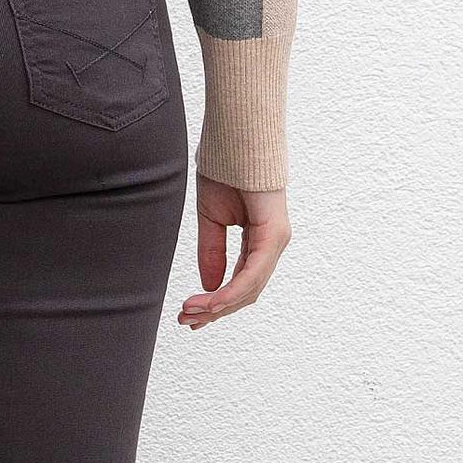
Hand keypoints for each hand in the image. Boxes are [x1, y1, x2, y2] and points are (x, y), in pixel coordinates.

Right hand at [179, 179, 289, 327]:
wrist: (236, 141)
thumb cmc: (227, 172)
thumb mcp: (212, 221)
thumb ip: (212, 253)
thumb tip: (209, 286)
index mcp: (259, 241)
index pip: (241, 282)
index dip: (216, 302)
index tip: (189, 314)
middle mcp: (271, 244)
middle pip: (246, 292)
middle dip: (214, 311)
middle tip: (185, 321)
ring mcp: (276, 241)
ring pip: (250, 288)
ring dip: (219, 306)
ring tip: (190, 313)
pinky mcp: (274, 235)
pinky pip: (253, 274)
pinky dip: (231, 291)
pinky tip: (210, 301)